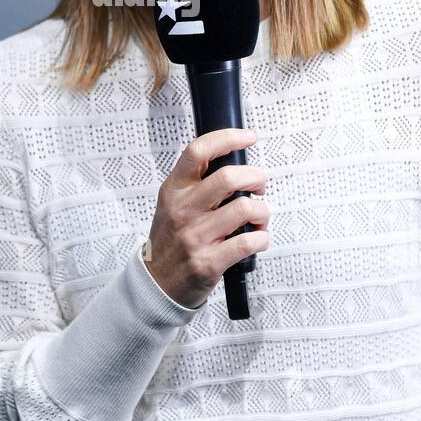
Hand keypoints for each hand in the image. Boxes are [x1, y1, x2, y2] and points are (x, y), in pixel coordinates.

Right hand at [143, 128, 270, 309]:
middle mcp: (183, 210)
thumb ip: (196, 183)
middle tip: (259, 186)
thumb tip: (236, 162)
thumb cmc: (172, 239)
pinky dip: (262, 238)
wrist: (157, 284)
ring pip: (246, 209)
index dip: (228, 138)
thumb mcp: (172, 204)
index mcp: (174, 190)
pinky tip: (257, 238)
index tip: (248, 137)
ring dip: (263, 212)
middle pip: (229, 178)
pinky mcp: (209, 262)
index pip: (198, 152)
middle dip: (256, 178)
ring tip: (258, 218)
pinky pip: (248, 241)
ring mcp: (195, 237)